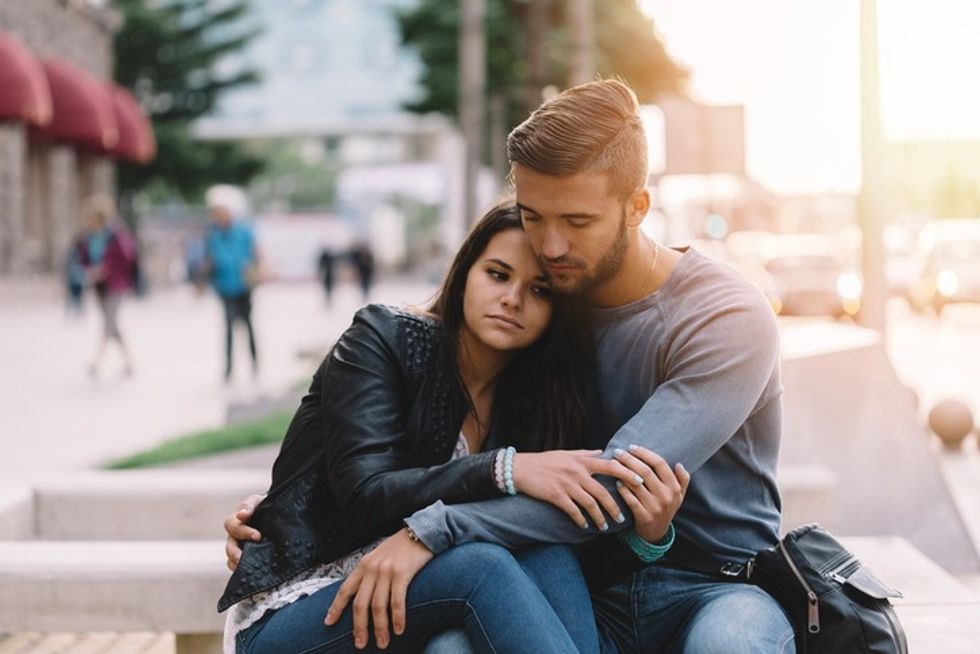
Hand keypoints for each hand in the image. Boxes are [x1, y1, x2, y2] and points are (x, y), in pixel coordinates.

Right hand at [223, 493, 263, 570]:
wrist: (280, 514)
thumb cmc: (267, 505)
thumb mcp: (258, 501)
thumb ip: (249, 505)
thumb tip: (241, 514)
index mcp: (237, 521)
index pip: (232, 526)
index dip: (243, 532)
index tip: (257, 536)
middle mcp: (236, 536)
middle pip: (229, 547)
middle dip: (235, 553)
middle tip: (244, 558)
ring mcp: (242, 548)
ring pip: (232, 559)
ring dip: (237, 564)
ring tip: (247, 568)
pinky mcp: (249, 558)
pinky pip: (239, 568)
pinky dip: (242, 570)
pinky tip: (252, 572)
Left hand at [325, 528, 433, 649]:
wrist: (420, 531)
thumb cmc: (401, 547)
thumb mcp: (378, 556)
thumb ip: (369, 572)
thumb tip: (364, 593)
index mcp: (363, 565)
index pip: (345, 590)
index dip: (336, 608)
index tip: (328, 623)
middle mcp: (371, 569)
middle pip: (360, 604)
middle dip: (359, 627)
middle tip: (360, 644)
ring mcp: (386, 571)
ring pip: (378, 606)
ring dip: (380, 628)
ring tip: (382, 643)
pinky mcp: (402, 573)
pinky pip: (397, 601)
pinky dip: (398, 618)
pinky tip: (399, 629)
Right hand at [512, 449, 648, 530]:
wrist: (520, 468)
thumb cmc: (544, 460)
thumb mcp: (567, 453)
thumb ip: (586, 454)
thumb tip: (602, 452)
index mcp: (582, 460)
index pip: (611, 466)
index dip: (627, 474)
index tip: (640, 482)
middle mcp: (577, 472)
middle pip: (603, 492)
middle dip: (614, 507)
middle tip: (622, 517)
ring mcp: (567, 485)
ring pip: (590, 504)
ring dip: (600, 518)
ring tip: (605, 526)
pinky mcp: (556, 496)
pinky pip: (574, 511)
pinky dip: (581, 520)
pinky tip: (585, 526)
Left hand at [613, 445, 689, 542]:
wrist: (657, 533)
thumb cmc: (666, 508)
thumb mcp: (679, 495)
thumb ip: (683, 479)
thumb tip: (679, 464)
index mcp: (675, 487)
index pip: (659, 463)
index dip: (644, 453)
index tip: (631, 447)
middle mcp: (666, 496)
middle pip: (645, 471)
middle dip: (629, 459)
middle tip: (618, 452)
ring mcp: (655, 507)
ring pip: (636, 484)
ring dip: (623, 472)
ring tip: (613, 464)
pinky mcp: (644, 516)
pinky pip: (631, 499)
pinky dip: (623, 490)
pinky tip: (617, 482)